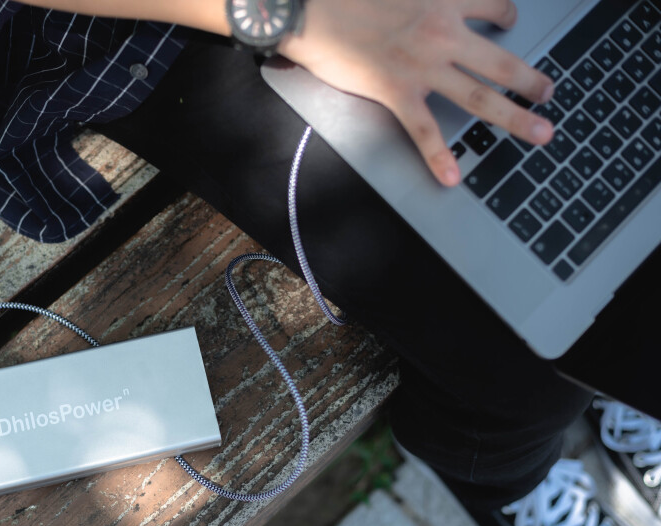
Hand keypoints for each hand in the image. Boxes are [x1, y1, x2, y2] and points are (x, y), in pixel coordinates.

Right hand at [277, 0, 553, 186]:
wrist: (308, 6)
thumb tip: (419, 3)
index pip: (492, 5)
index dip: (506, 15)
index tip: (510, 22)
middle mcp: (442, 33)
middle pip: (501, 61)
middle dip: (531, 81)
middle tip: (549, 95)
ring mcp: (422, 65)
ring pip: (480, 96)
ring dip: (515, 116)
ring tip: (541, 132)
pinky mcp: (395, 90)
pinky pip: (424, 129)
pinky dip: (439, 155)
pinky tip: (451, 177)